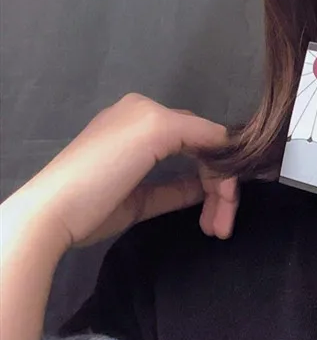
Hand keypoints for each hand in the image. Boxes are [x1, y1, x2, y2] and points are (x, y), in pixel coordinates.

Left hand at [14, 93, 238, 252]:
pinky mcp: (134, 196)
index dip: (225, 156)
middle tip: (227, 218)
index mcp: (147, 111)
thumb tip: (229, 146)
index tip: (239, 187)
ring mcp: (139, 165)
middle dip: (219, 183)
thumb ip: (199, 131)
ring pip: (191, 175)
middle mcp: (145, 133)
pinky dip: (193, 197)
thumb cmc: (104, 165)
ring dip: (209, 197)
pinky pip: (173, 190)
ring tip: (216, 227)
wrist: (53, 214)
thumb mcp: (155, 130)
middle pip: (200, 153)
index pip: (203, 129)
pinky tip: (207, 215)